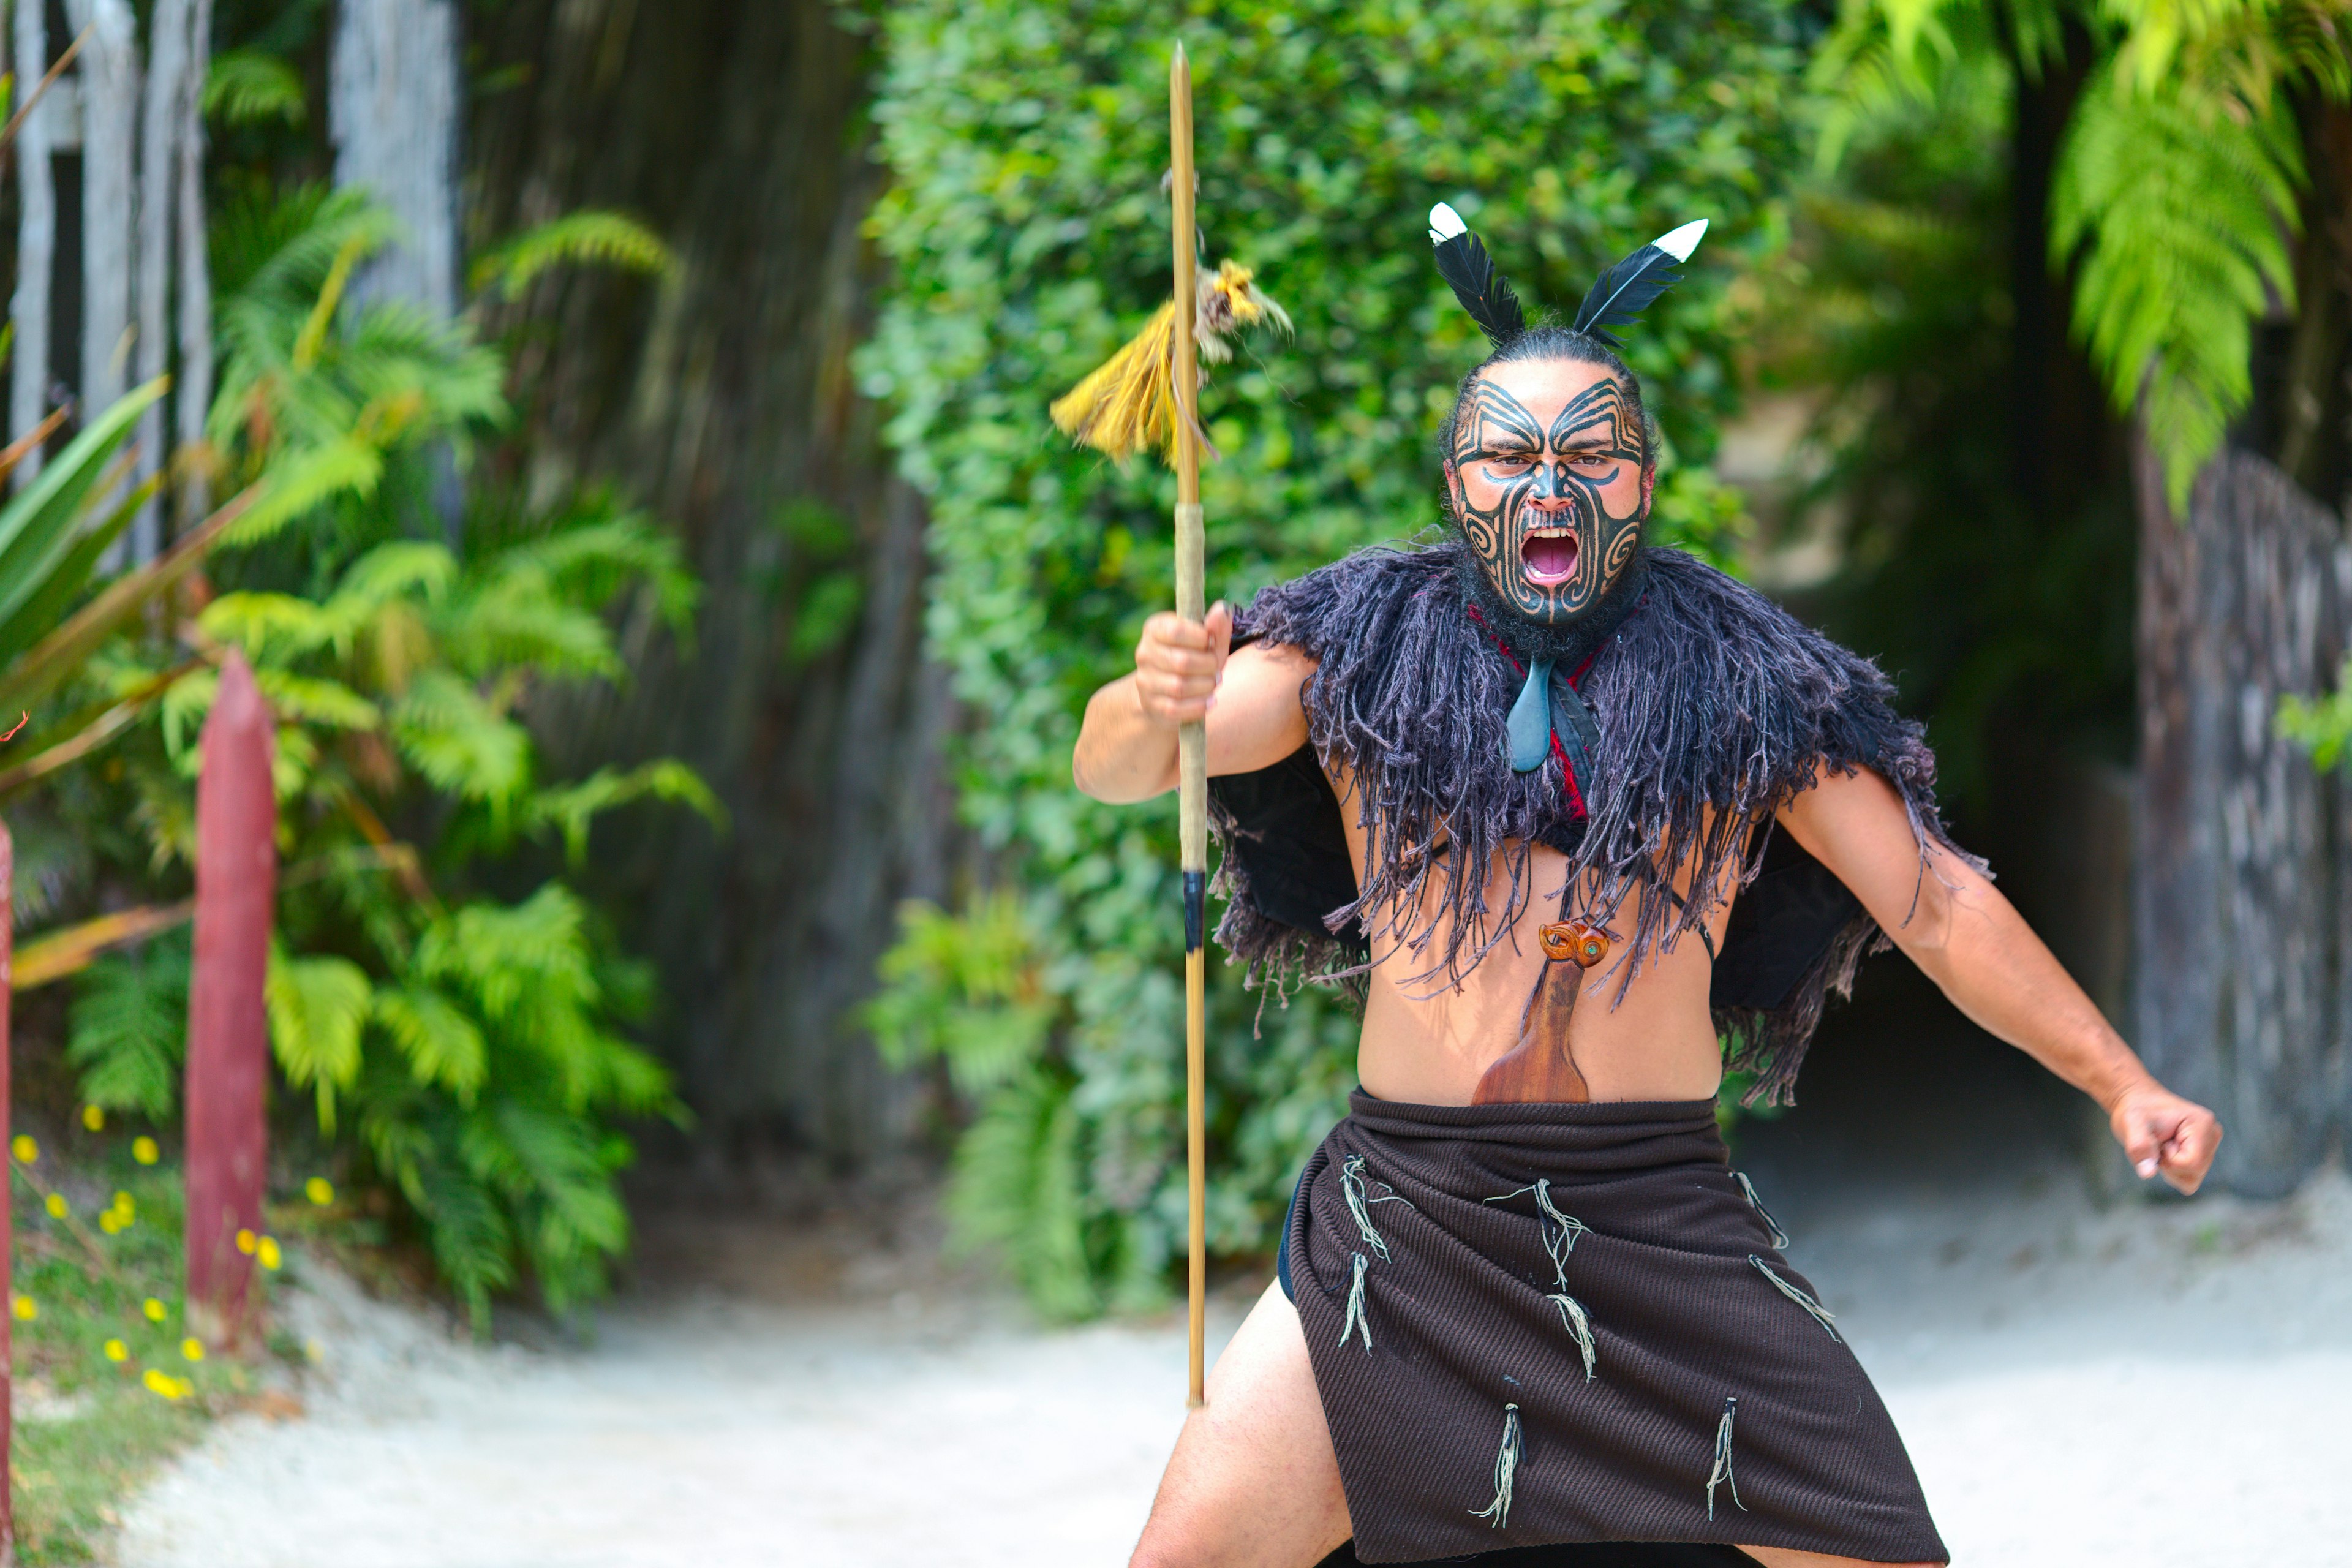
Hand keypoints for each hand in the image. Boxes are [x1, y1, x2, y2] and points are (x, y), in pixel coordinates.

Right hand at [1132, 602, 1232, 727]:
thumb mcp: (1207, 641)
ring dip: (1205, 687)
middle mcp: (1144, 652)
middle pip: (1182, 661)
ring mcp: (1145, 680)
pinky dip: (1199, 705)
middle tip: (1216, 668)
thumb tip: (1222, 609)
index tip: (1209, 643)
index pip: (1177, 631)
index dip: (1202, 639)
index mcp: (1155, 628)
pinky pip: (1176, 708)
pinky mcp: (1151, 705)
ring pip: (1179, 686)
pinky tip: (1209, 700)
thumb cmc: (1193, 658)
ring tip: (1212, 683)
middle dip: (1208, 666)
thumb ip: (1216, 626)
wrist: (1167, 690)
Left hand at [2109, 1082, 2221, 1194]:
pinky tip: (2167, 1151)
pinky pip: (2190, 1179)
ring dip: (2171, 1168)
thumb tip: (2148, 1173)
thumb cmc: (2136, 1110)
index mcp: (2203, 1123)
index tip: (2159, 1141)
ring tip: (2162, 1145)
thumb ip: (2139, 1146)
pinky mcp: (2204, 1153)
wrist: (2139, 1102)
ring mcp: (2210, 1144)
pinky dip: (2174, 1171)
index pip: (2192, 1163)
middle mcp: (2212, 1133)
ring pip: (2192, 1179)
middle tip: (2158, 1143)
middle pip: (2195, 1173)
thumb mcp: (2130, 1123)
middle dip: (2169, 1165)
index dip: (2169, 1160)